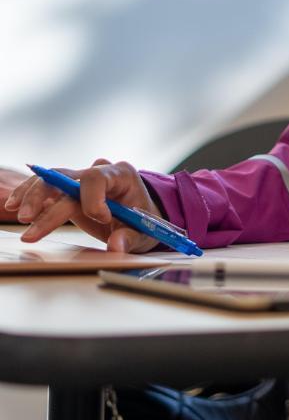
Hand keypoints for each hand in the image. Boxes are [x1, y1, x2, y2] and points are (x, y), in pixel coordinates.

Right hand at [4, 158, 162, 253]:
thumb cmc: (144, 221)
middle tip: (28, 220)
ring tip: (17, 212)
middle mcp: (100, 172)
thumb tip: (116, 246)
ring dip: (33, 195)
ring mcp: (83, 181)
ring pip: (53, 179)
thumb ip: (129, 238)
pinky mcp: (70, 192)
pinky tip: (14, 205)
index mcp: (122, 175)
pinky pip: (48, 188)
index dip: (92, 199)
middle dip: (46, 198)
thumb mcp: (144, 232)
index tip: (102, 219)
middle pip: (67, 178)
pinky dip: (31, 195)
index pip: (96, 178)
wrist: (142, 216)